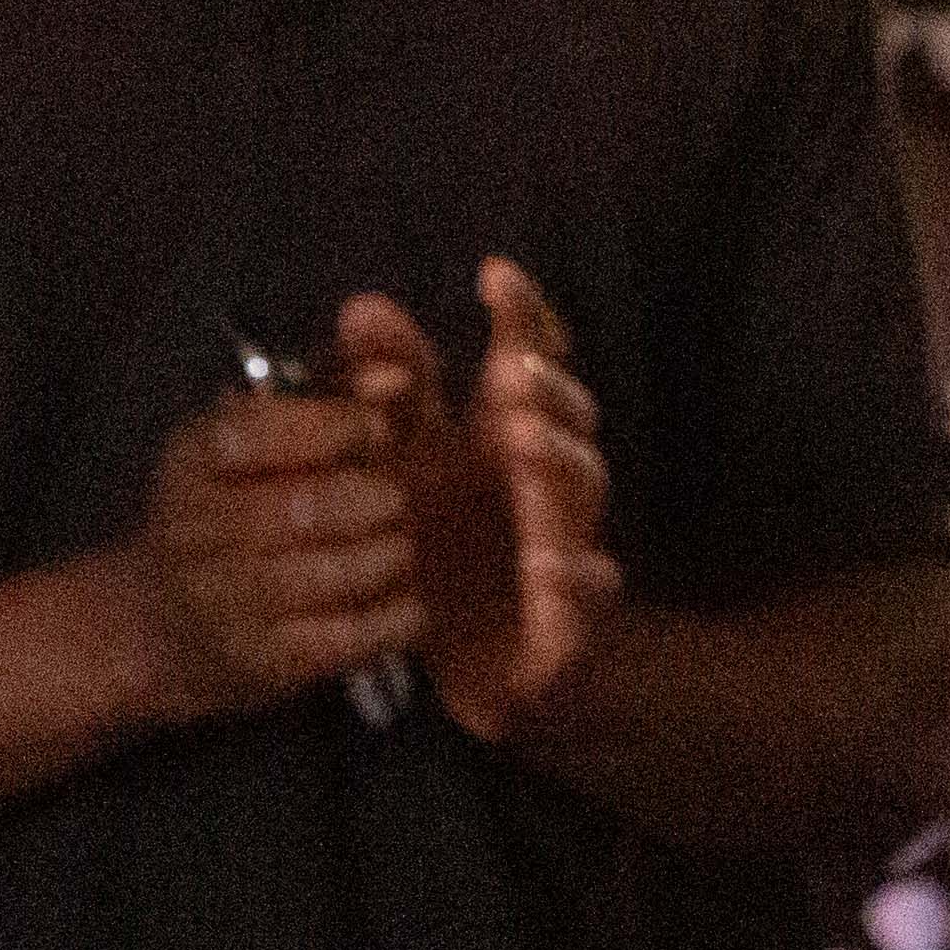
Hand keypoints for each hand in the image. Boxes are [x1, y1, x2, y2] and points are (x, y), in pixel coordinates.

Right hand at [122, 382, 425, 723]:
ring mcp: (224, 601)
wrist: (162, 626)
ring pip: (336, 571)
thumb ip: (341, 390)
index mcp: (193, 459)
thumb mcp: (270, 437)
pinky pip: (354, 635)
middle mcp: (195, 530)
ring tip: (397, 545)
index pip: (249, 433)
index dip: (330, 427)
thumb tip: (392, 374)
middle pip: (305, 506)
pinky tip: (403, 599)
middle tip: (395, 499)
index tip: (376, 430)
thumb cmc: (244, 507)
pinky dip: (398, 613)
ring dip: (390, 554)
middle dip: (374, 498)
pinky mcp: (263, 663)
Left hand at [338, 259, 618, 741]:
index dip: (523, 317)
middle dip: (548, 389)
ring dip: (562, 462)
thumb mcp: (401, 467)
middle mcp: (541, 480)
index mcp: (502, 434)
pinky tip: (549, 565)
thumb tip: (362, 305)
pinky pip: (587, 595)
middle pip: (568, 416)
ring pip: (583, 493)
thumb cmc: (440, 554)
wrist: (470, 675)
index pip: (527, 361)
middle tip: (514, 371)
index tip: (493, 275)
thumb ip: (383, 389)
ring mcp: (564, 543)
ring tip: (526, 442)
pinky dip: (575, 579)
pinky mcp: (569, 618)